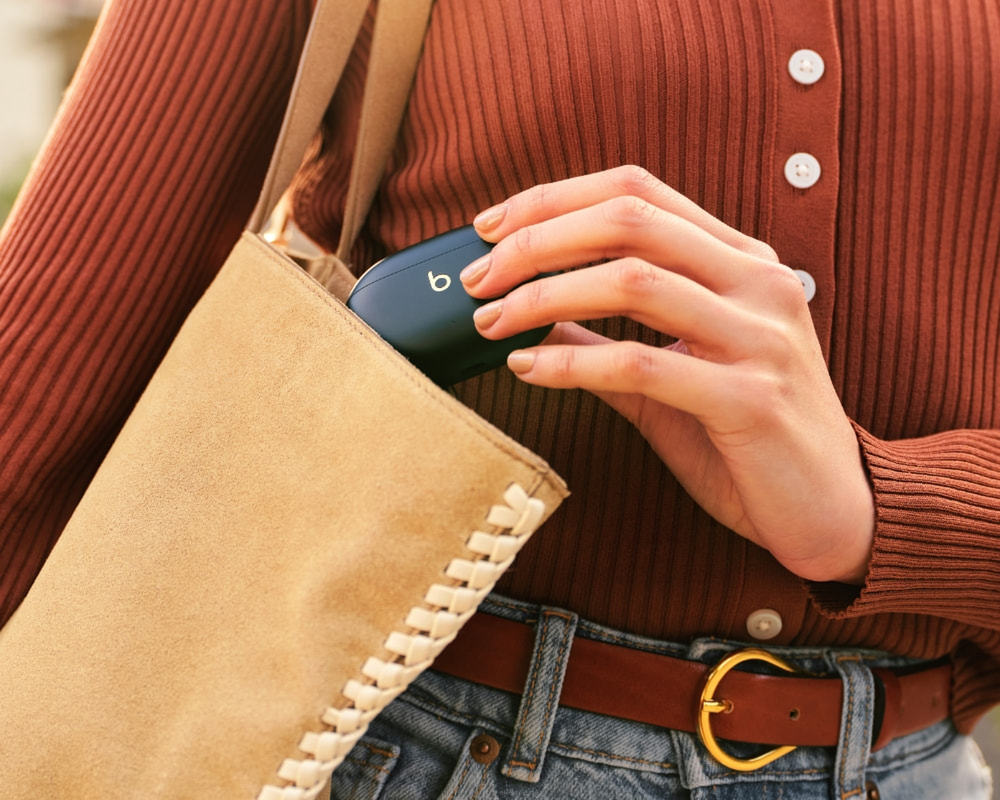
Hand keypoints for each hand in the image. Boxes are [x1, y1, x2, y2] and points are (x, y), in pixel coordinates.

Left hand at [462, 166, 874, 583]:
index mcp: (740, 262)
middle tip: (478, 276)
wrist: (833, 510)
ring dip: (544, 295)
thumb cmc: (746, 438)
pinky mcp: (751, 398)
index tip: (490, 226)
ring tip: (491, 320)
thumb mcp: (670, 375)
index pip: (636, 192)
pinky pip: (641, 364)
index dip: (554, 199)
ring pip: (633, 280)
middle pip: (629, 221)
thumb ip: (607, 338)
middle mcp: (757, 282)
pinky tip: (528, 369)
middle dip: (538, 241)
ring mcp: (760, 336)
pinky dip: (572, 362)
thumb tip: (532, 314)